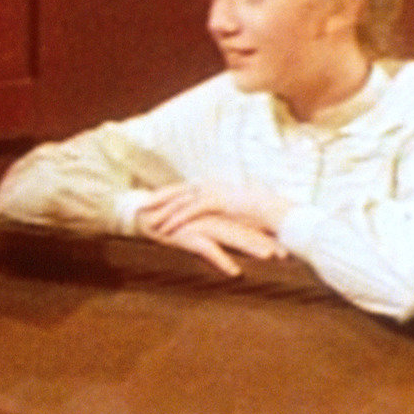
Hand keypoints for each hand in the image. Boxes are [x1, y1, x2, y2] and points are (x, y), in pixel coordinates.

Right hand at [137, 209, 286, 276]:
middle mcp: (211, 218)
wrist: (140, 214)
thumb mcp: (193, 227)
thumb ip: (212, 231)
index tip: (285, 249)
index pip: (244, 225)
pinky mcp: (185, 234)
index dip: (265, 236)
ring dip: (249, 246)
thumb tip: (231, 241)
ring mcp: (199, 225)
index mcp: (215, 216)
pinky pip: (206, 249)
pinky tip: (234, 271)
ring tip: (268, 256)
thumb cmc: (168, 222)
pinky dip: (221, 259)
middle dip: (265, 242)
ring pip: (230, 236)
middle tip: (286, 255)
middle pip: (243, 230)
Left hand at [139, 182, 292, 237]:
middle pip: (175, 191)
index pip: (182, 188)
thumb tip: (210, 210)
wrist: (274, 210)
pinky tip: (164, 229)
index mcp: (211, 184)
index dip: (164, 194)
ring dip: (161, 212)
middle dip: (155, 199)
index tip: (149, 200)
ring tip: (146, 221)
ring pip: (179, 201)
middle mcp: (209, 184)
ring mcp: (212, 191)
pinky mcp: (216, 202)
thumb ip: (218, 207)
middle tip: (138, 207)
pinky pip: (189, 211)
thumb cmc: (257, 211)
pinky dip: (175, 220)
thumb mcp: (232, 207)